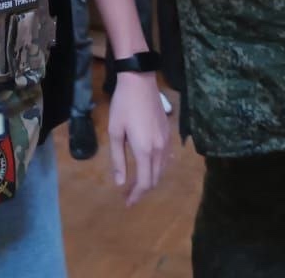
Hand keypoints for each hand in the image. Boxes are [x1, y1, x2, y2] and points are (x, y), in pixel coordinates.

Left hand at [106, 71, 172, 205]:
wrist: (140, 81)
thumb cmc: (123, 105)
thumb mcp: (115, 132)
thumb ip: (118, 159)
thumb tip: (120, 183)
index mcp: (145, 150)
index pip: (145, 182)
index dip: (136, 195)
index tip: (127, 202)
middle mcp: (160, 149)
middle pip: (155, 179)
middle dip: (143, 190)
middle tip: (129, 196)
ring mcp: (167, 141)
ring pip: (162, 170)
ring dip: (151, 179)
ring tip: (137, 183)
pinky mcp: (168, 134)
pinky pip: (166, 159)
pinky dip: (157, 168)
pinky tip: (148, 167)